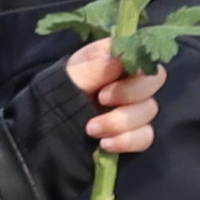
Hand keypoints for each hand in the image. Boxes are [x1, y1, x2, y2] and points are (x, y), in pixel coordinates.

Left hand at [52, 38, 161, 154]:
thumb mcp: (70, 77)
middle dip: (129, 93)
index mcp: (116, 59)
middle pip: (154, 81)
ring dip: (119, 121)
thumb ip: (95, 66)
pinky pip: (145, 136)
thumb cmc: (56, 96)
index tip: (108, 80)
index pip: (144, 55)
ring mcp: (133, 108)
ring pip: (149, 110)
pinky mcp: (133, 133)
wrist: (45, 132)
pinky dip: (127, 140)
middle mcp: (129, 80)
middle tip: (100, 100)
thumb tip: (120, 59)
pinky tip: (105, 144)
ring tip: (91, 128)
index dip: (134, 69)